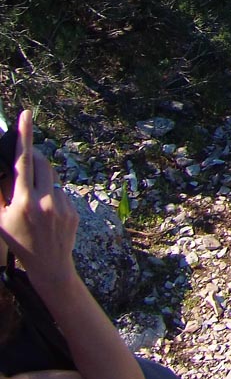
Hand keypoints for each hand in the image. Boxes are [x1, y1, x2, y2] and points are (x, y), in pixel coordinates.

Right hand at [0, 110, 77, 288]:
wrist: (48, 264)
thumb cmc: (17, 242)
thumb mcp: (0, 219)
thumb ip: (0, 193)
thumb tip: (5, 169)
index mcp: (23, 201)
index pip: (23, 161)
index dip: (24, 136)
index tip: (26, 114)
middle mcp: (44, 200)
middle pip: (42, 163)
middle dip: (35, 157)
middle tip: (27, 158)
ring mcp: (62, 204)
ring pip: (52, 179)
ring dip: (42, 182)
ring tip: (35, 205)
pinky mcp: (74, 209)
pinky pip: (61, 193)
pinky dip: (52, 197)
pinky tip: (48, 216)